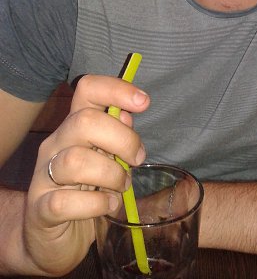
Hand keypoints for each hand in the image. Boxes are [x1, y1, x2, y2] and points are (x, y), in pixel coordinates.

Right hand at [23, 75, 149, 274]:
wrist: (51, 238)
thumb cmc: (86, 191)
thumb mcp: (107, 160)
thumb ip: (116, 137)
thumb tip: (128, 115)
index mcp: (74, 127)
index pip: (87, 90)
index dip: (116, 90)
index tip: (143, 102)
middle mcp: (55, 144)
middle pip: (84, 121)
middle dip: (122, 139)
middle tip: (137, 160)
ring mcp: (44, 176)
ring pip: (76, 161)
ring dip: (111, 175)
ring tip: (122, 186)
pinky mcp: (41, 209)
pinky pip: (65, 201)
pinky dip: (96, 204)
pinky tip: (108, 205)